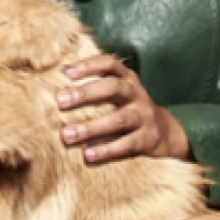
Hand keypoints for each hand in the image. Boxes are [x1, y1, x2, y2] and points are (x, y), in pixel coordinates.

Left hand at [57, 52, 190, 164]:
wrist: (165, 133)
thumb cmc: (127, 107)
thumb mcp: (117, 91)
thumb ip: (94, 84)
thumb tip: (53, 80)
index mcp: (127, 78)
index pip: (109, 64)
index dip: (89, 65)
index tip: (67, 72)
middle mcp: (137, 93)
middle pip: (113, 88)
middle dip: (85, 94)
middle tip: (59, 101)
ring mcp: (144, 116)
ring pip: (119, 119)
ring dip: (91, 127)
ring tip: (67, 135)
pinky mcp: (148, 139)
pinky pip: (127, 145)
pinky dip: (107, 150)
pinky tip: (88, 155)